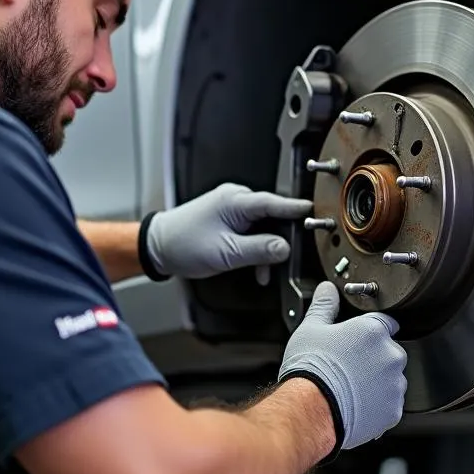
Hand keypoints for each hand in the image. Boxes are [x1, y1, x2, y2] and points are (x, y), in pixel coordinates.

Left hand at [145, 183, 312, 279]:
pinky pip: (251, 231)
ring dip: (265, 250)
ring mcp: (232, 208)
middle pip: (272, 217)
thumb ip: (260, 250)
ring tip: (262, 273)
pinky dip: (255, 248)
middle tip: (285, 262)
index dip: (297, 210)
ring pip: (263, 227)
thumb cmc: (183, 245)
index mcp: (236, 201)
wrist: (157, 246)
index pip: (275, 203)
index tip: (316, 214)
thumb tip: (285, 248)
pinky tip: (254, 267)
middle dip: (279, 241)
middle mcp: (236, 200)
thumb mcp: (227, 253)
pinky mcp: (228, 218)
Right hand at [278, 281, 406, 452]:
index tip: (358, 340)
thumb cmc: (310, 370)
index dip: (368, 331)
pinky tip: (355, 403)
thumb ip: (324, 305)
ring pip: (391, 378)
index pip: (384, 322)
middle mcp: (390, 355)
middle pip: (388, 351)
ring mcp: (394, 384)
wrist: (310, 411)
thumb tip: (328, 289)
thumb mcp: (310, 329)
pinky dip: (377, 404)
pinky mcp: (393, 410)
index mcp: (373, 331)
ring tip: (350, 388)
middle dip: (373, 358)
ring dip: (377, 381)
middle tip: (348, 366)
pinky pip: (390, 404)